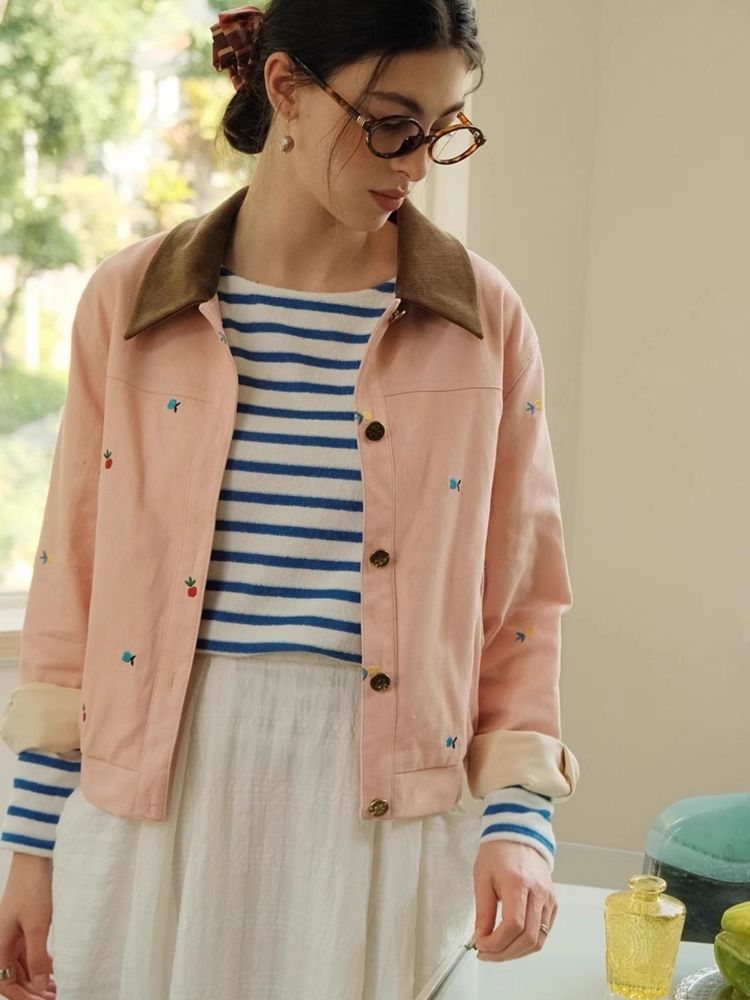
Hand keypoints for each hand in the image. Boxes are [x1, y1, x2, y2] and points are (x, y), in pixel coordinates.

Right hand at [0, 853, 55, 997]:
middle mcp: (3, 942)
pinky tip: (55, 970)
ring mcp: (14, 934)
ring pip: (23, 966)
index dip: (23, 998)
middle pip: (14, 978)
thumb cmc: (33, 888)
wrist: (36, 858)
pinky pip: (30, 952)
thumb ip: (37, 959)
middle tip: (55, 996)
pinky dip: (41, 964)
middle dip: (32, 991)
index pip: (6, 984)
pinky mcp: (25, 925)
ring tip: (57, 988)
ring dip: (37, 979)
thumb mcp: (37, 926)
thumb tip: (37, 986)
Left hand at [472, 840, 556, 961]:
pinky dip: (527, 943)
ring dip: (516, 953)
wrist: (519, 836)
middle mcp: (538, 893)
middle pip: (528, 938)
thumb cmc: (498, 854)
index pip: (513, 925)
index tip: (480, 945)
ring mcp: (549, 899)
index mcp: (518, 883)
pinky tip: (511, 941)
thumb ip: (483, 911)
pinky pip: (544, 933)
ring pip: (538, 940)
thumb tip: (481, 939)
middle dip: (504, 953)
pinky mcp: (553, 903)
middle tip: (486, 953)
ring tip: (497, 951)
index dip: (496, 942)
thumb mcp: (482, 878)